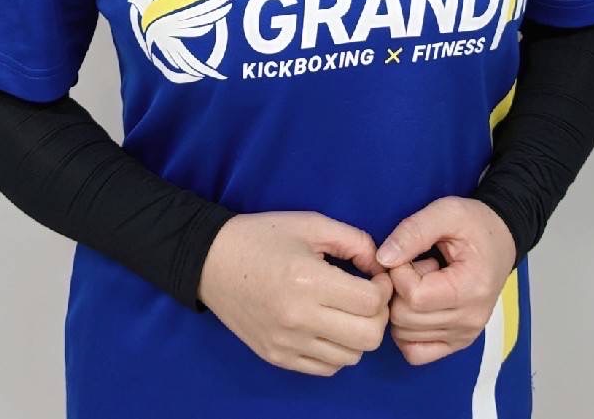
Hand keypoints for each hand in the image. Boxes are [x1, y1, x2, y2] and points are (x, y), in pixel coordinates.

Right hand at [197, 210, 394, 375]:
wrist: (211, 261)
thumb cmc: (262, 236)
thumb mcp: (310, 223)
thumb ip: (354, 240)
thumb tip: (379, 266)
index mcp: (307, 280)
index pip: (371, 302)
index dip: (383, 288)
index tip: (374, 276)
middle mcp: (299, 319)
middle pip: (368, 337)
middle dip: (377, 315)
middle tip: (366, 296)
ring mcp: (287, 344)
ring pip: (351, 358)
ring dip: (358, 335)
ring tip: (345, 311)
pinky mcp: (278, 358)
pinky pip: (326, 368)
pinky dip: (336, 351)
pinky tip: (327, 327)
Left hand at [375, 196, 517, 366]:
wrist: (500, 240)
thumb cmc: (474, 224)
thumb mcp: (446, 211)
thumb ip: (413, 231)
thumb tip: (383, 258)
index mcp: (471, 288)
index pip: (414, 296)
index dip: (399, 272)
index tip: (409, 252)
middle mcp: (470, 320)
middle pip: (405, 319)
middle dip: (399, 288)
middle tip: (416, 266)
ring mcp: (464, 336)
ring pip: (405, 336)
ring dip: (402, 306)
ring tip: (422, 282)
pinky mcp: (457, 343)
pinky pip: (416, 352)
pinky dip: (406, 331)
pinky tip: (414, 305)